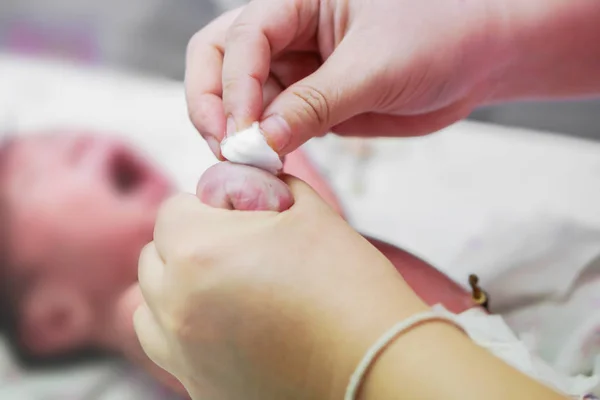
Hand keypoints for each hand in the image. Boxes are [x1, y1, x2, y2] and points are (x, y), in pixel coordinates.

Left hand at [133, 165, 427, 398]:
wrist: (377, 364)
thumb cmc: (349, 288)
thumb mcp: (309, 211)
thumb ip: (264, 186)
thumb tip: (243, 183)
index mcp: (199, 251)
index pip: (174, 210)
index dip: (207, 206)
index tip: (236, 217)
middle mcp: (177, 303)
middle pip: (156, 255)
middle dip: (189, 243)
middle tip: (236, 250)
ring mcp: (182, 351)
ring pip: (149, 302)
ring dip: (176, 285)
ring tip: (223, 287)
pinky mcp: (196, 385)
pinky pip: (165, 344)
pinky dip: (181, 326)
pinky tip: (222, 323)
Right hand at [186, 0, 510, 157]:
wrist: (479, 59)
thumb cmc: (440, 35)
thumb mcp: (376, 67)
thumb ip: (317, 103)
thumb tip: (263, 140)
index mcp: (298, 0)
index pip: (243, 38)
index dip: (235, 86)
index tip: (244, 133)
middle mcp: (289, 31)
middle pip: (218, 60)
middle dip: (213, 104)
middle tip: (227, 149)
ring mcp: (297, 69)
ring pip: (241, 98)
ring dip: (237, 132)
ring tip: (251, 167)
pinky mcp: (310, 103)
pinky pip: (272, 125)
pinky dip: (264, 147)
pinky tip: (271, 167)